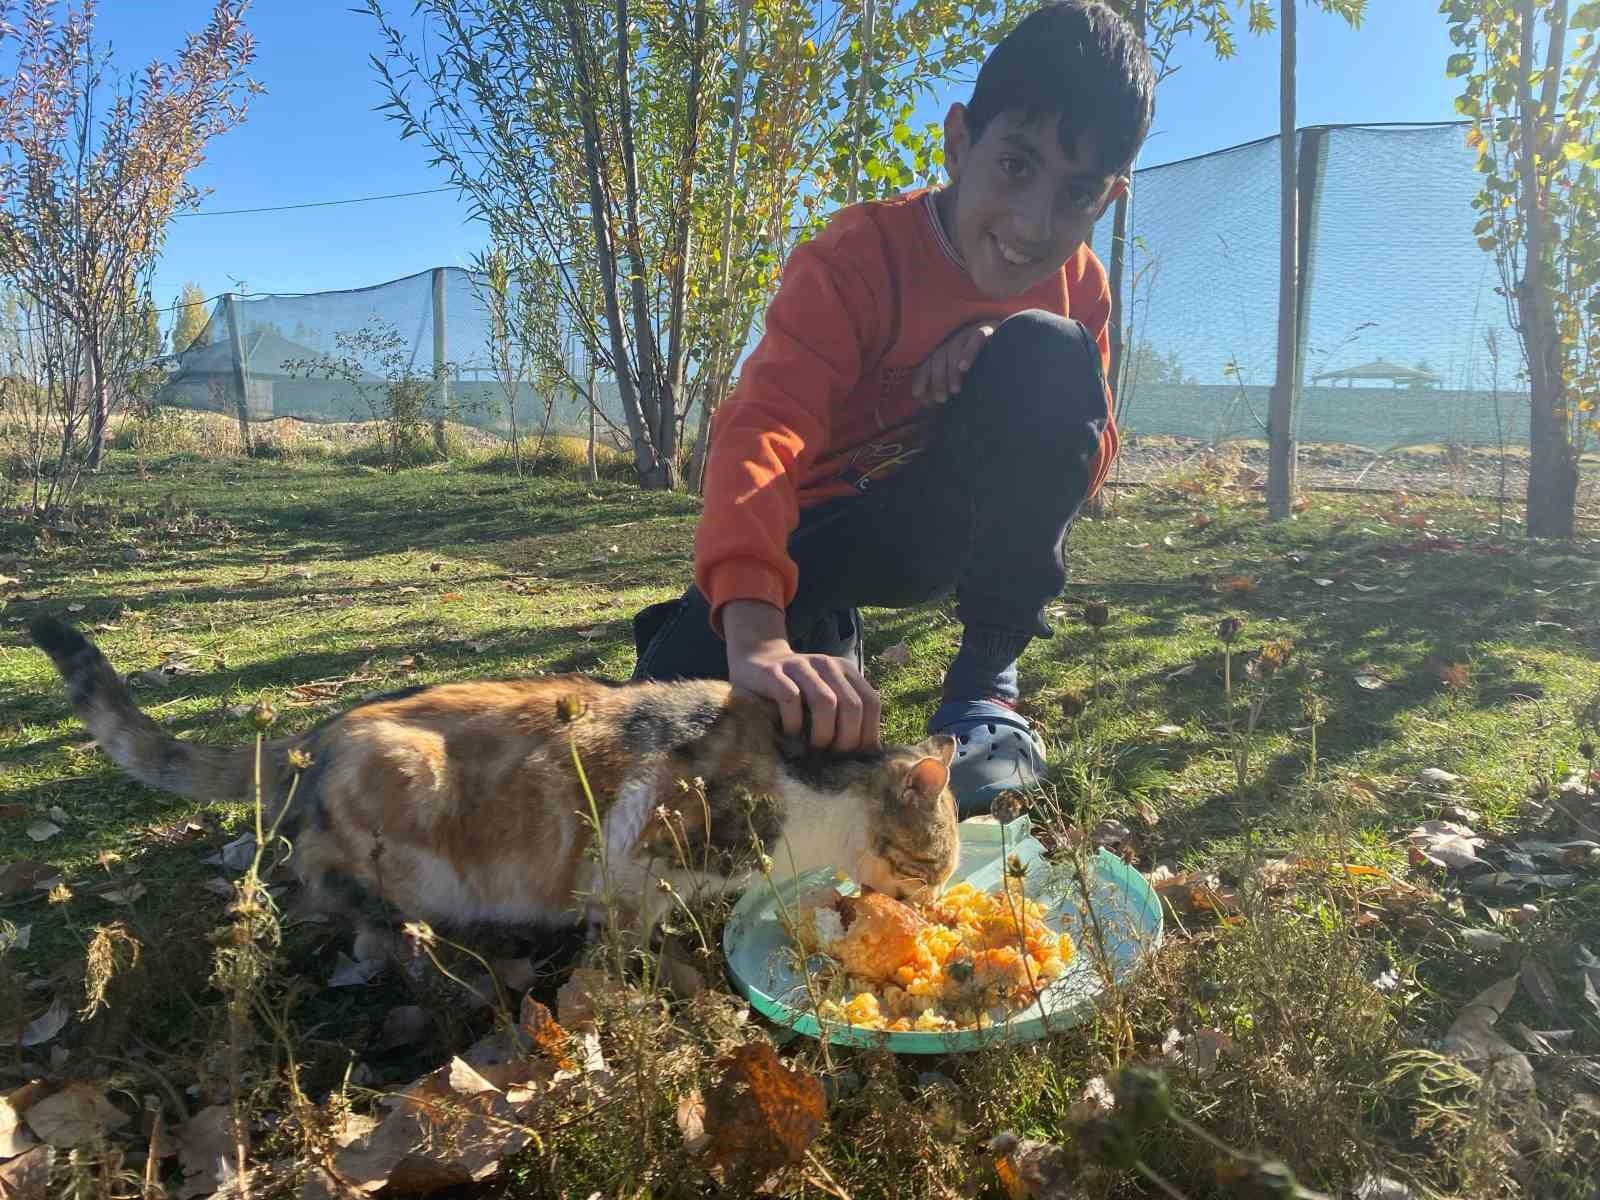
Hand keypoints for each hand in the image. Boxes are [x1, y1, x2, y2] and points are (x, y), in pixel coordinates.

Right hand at [722, 600, 881, 751]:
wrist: (755, 660)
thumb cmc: (794, 691)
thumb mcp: (824, 697)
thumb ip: (845, 715)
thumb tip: (870, 755)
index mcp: (845, 671)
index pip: (871, 703)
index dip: (868, 733)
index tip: (858, 757)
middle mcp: (827, 665)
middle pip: (852, 705)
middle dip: (847, 738)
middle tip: (834, 757)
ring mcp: (800, 666)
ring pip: (825, 701)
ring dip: (823, 733)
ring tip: (814, 750)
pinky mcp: (774, 673)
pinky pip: (790, 699)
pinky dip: (794, 722)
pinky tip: (790, 735)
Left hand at [911, 320, 994, 404]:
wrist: (1015, 350)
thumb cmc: (985, 370)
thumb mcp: (962, 380)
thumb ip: (944, 387)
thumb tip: (924, 400)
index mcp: (947, 348)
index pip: (930, 360)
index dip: (922, 377)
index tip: (918, 394)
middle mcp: (955, 338)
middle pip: (940, 355)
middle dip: (938, 379)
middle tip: (941, 399)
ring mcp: (970, 332)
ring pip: (955, 348)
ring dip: (952, 371)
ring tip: (955, 390)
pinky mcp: (988, 330)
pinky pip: (976, 339)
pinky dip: (968, 353)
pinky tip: (963, 368)